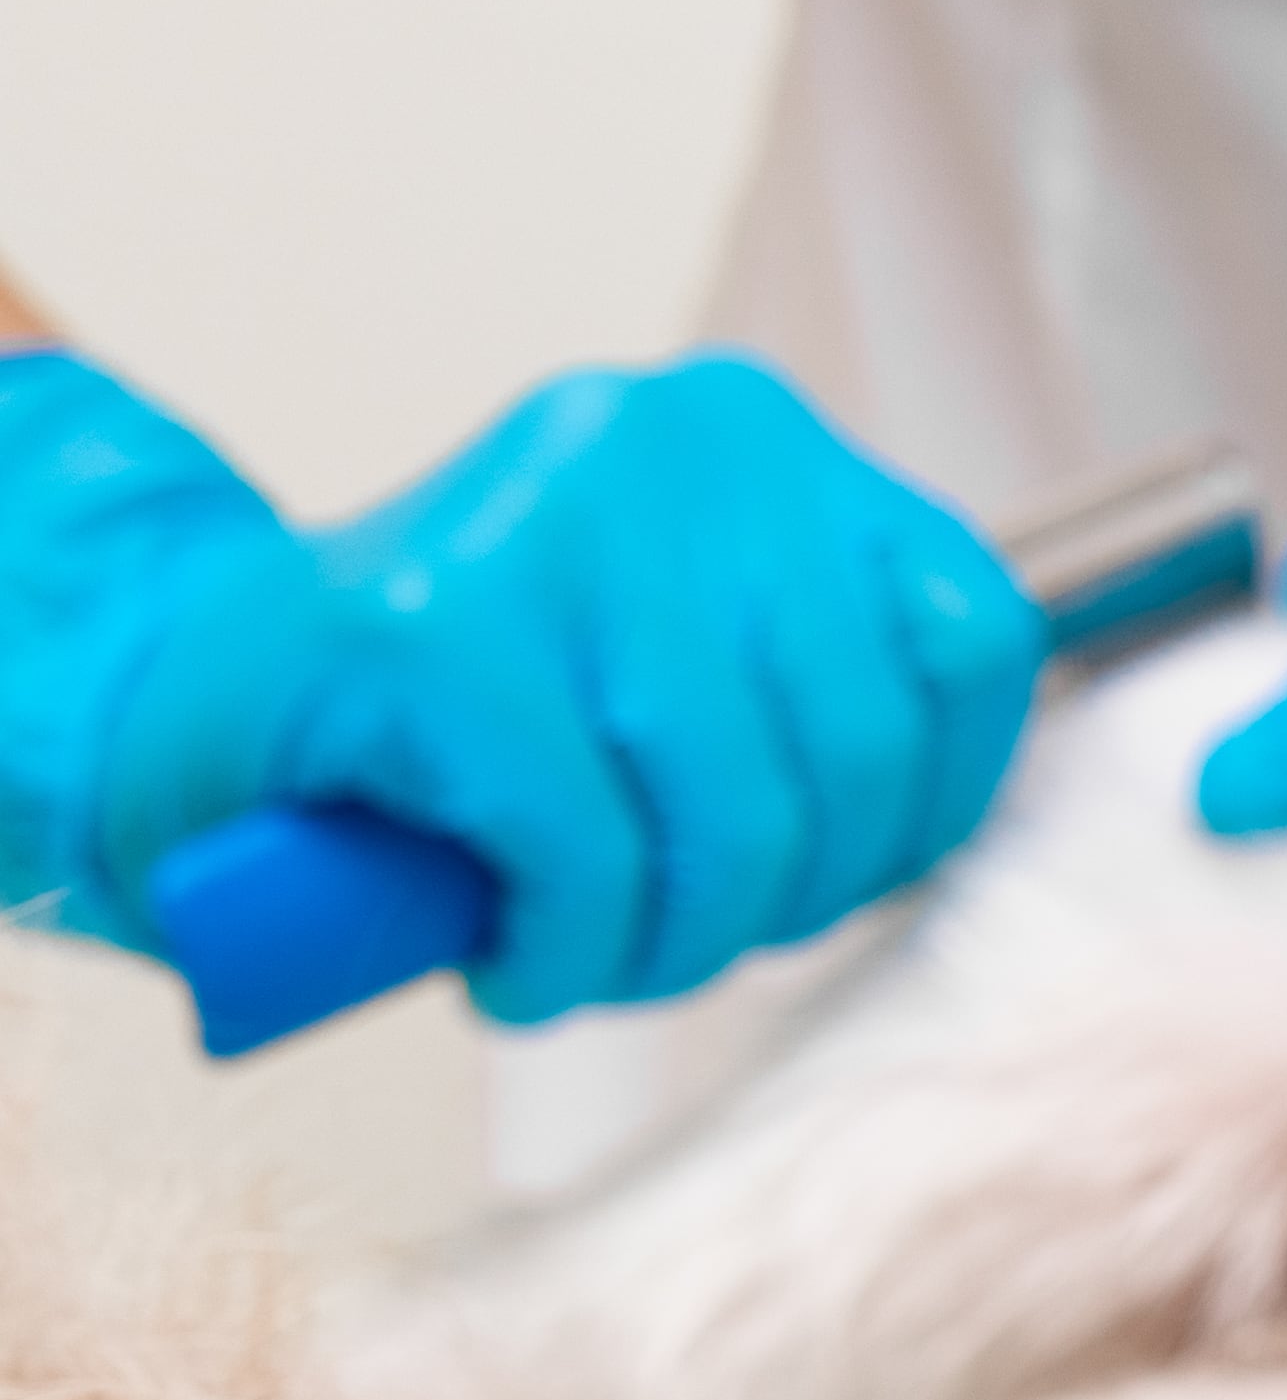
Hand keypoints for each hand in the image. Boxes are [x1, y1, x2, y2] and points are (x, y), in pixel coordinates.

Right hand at [61, 353, 1041, 1022]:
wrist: (202, 702)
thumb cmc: (477, 713)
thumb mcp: (693, 655)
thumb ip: (828, 685)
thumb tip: (949, 808)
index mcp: (764, 441)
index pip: (972, 643)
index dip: (921, 806)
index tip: (823, 874)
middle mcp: (672, 443)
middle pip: (857, 751)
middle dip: (778, 900)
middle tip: (668, 939)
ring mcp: (547, 522)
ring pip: (736, 817)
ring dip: (666, 946)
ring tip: (586, 956)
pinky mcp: (426, 632)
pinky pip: (587, 853)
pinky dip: (564, 949)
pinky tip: (513, 958)